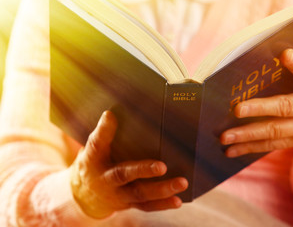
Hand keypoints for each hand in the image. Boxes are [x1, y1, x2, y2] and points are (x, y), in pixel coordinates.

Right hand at [70, 111, 187, 218]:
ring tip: (182, 183)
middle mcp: (105, 179)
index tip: (110, 115)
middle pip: (123, 174)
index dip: (103, 130)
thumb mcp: (93, 148)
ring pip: (140, 193)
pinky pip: (146, 206)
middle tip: (163, 166)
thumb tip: (110, 113)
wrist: (84, 196)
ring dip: (162, 190)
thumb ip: (103, 133)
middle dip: (143, 171)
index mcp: (94, 160)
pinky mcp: (129, 203)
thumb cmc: (94, 163)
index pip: (96, 143)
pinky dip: (163, 204)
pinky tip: (178, 200)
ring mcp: (118, 194)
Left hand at [221, 49, 292, 156]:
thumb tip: (281, 54)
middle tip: (236, 110)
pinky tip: (232, 151)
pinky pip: (271, 146)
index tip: (284, 55)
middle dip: (259, 110)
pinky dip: (250, 148)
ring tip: (225, 138)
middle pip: (284, 110)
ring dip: (247, 136)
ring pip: (274, 134)